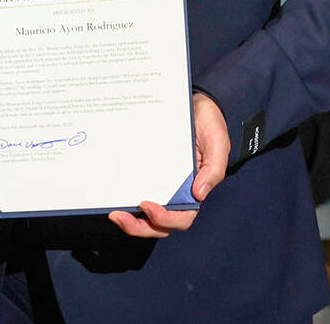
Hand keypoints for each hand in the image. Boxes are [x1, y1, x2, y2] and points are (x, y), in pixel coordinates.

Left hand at [107, 92, 229, 237]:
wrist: (196, 102)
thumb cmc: (208, 124)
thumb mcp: (217, 143)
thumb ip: (213, 169)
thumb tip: (199, 194)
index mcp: (194, 189)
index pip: (182, 217)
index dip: (165, 219)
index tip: (147, 205)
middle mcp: (176, 191)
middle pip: (159, 223)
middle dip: (140, 227)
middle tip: (118, 217)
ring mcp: (161, 183)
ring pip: (145, 214)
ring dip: (130, 219)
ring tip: (113, 213)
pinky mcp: (148, 170)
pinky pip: (137, 189)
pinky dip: (126, 197)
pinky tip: (112, 194)